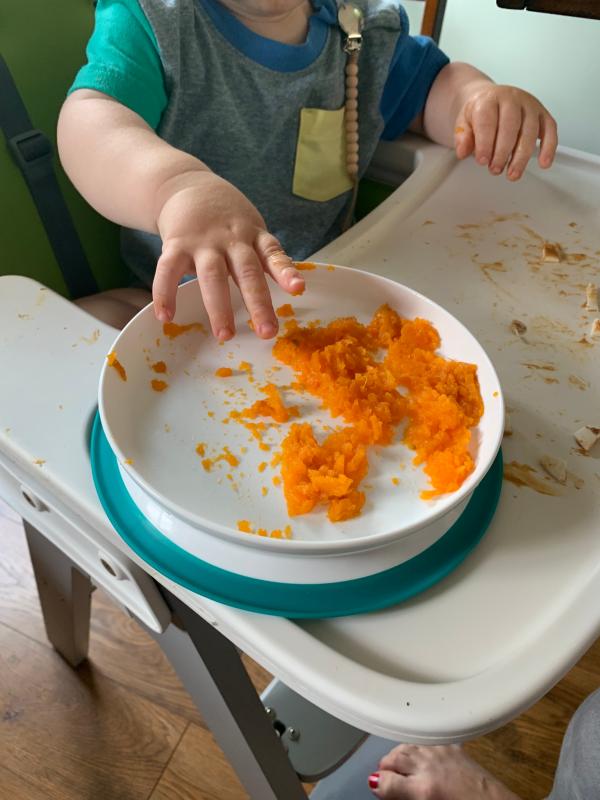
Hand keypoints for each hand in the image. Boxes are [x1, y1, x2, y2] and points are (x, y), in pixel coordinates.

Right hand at [153, 170, 304, 339]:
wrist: (186, 183)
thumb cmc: (225, 217)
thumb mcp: (251, 228)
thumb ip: (265, 255)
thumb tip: (292, 287)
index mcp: (253, 236)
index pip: (273, 254)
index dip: (286, 271)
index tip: (298, 289)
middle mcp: (231, 239)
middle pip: (247, 272)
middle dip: (258, 303)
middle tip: (267, 332)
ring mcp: (203, 242)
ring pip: (212, 276)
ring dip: (219, 307)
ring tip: (226, 335)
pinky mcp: (176, 243)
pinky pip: (168, 270)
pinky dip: (166, 293)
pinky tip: (166, 317)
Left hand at [454, 84, 557, 180]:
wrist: (492, 97)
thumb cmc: (480, 112)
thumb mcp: (464, 122)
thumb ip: (463, 137)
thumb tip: (463, 152)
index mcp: (489, 99)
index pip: (488, 121)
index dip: (485, 143)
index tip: (482, 161)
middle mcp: (512, 99)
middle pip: (511, 126)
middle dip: (503, 152)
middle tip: (495, 169)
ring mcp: (530, 105)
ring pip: (530, 130)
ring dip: (522, 156)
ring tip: (513, 174)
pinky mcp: (543, 113)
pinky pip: (550, 130)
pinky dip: (549, 147)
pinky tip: (544, 163)